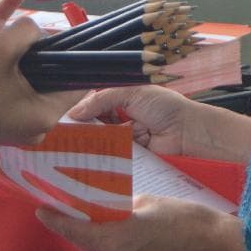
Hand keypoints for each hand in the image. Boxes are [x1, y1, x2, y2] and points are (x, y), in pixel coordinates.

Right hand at [0, 19, 82, 142]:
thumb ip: (28, 32)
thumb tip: (37, 34)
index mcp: (46, 114)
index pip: (78, 84)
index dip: (71, 58)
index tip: (56, 41)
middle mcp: (39, 129)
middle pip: (53, 86)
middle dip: (41, 63)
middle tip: (21, 45)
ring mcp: (21, 133)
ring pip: (33, 92)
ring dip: (23, 73)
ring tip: (3, 56)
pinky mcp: (4, 130)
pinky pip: (18, 103)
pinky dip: (11, 86)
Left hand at [37, 196, 249, 250]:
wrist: (215, 248)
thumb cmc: (185, 218)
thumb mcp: (148, 202)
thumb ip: (121, 206)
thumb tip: (108, 207)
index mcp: (117, 240)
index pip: (77, 230)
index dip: (57, 220)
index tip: (40, 210)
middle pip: (85, 243)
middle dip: (74, 227)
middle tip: (64, 208)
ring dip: (91, 238)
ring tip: (86, 218)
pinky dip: (108, 248)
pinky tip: (111, 233)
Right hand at [66, 86, 250, 164]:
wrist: (190, 131)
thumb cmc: (165, 106)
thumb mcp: (132, 92)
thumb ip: (102, 99)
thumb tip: (74, 112)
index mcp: (122, 98)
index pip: (94, 104)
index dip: (80, 110)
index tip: (62, 118)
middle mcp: (122, 118)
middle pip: (95, 124)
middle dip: (81, 128)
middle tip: (61, 135)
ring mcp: (126, 138)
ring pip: (101, 141)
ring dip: (90, 143)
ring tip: (69, 147)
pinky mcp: (131, 156)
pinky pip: (112, 156)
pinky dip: (103, 157)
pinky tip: (88, 159)